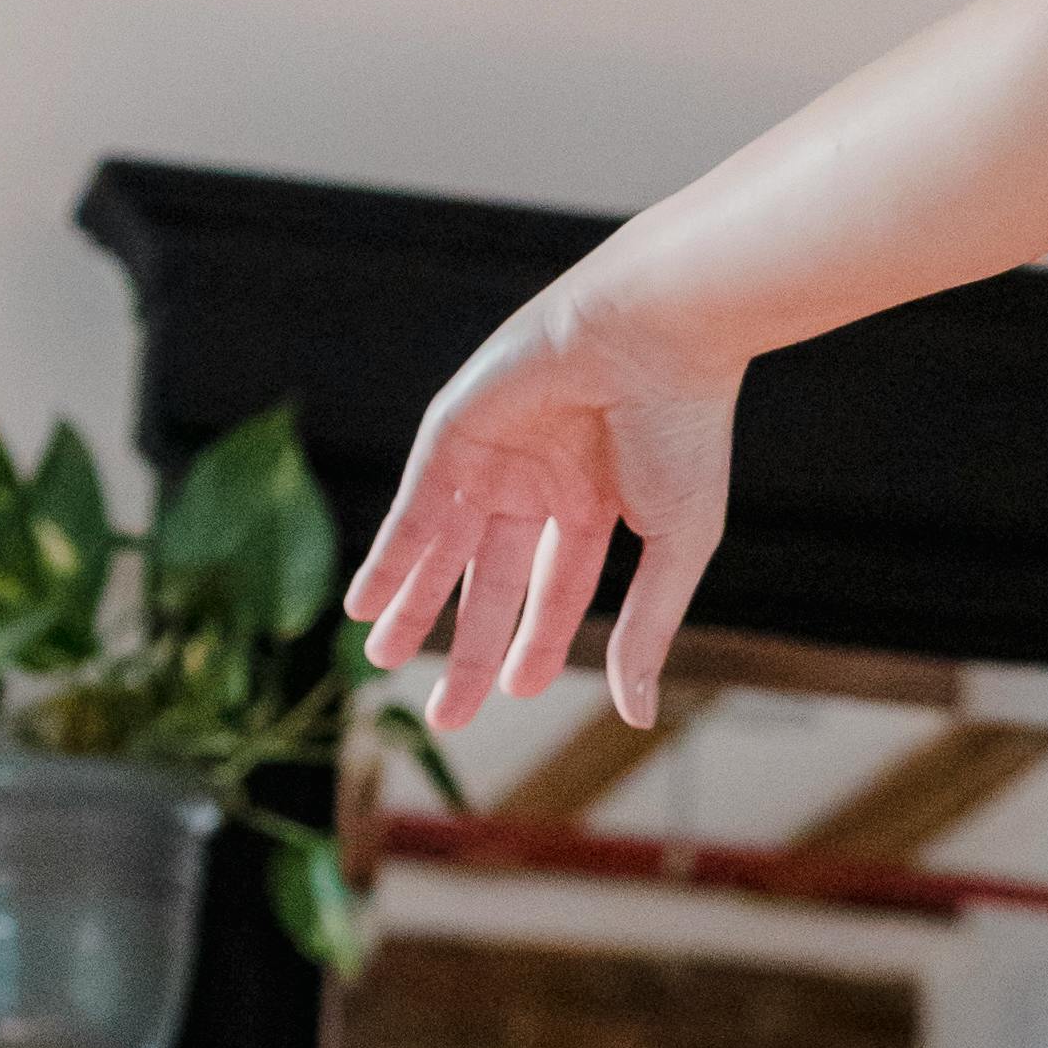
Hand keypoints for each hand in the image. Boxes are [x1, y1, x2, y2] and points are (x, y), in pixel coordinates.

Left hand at [342, 287, 739, 735]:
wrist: (655, 332)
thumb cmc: (683, 430)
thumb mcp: (673, 545)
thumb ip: (647, 628)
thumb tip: (635, 716)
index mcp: (597, 505)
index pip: (556, 590)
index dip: (534, 644)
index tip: (513, 694)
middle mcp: (541, 483)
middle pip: (492, 580)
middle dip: (466, 644)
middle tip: (443, 714)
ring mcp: (495, 457)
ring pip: (443, 548)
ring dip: (412, 603)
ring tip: (380, 658)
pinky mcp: (455, 432)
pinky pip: (413, 508)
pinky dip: (389, 556)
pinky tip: (365, 603)